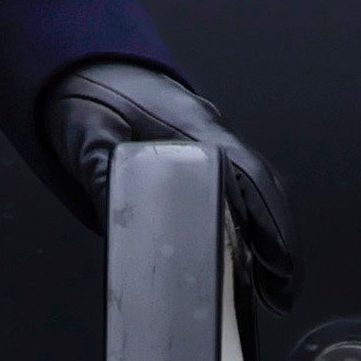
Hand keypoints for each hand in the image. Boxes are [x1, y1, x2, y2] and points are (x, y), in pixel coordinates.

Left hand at [44, 59, 298, 311]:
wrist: (81, 64)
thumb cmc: (85, 96)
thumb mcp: (86, 133)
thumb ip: (102, 171)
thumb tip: (118, 222)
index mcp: (190, 126)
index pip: (245, 174)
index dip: (268, 221)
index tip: (278, 265)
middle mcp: (210, 132)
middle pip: (265, 187)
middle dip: (279, 242)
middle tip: (279, 296)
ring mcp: (210, 139)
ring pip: (259, 187)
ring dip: (271, 235)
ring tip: (271, 291)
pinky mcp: (201, 150)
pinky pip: (241, 185)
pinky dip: (253, 221)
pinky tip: (249, 258)